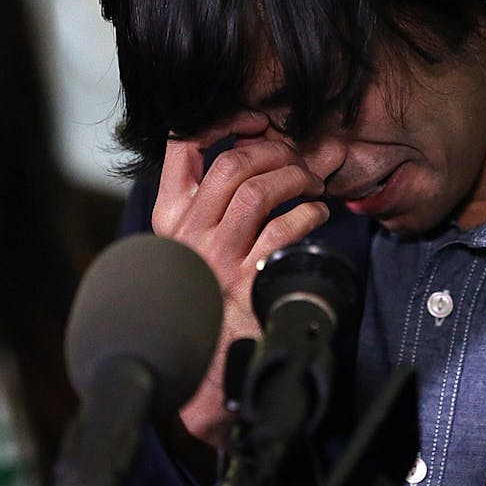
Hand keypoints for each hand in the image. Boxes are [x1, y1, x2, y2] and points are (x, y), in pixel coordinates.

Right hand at [152, 111, 329, 447]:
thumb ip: (203, 202)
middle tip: (298, 156)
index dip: (223, 121)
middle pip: (232, 163)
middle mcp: (188, 233)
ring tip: (310, 182)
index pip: (182, 146)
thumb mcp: (186, 244)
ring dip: (294, 177)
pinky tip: (315, 213)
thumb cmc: (201, 296)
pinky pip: (283, 229)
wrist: (199, 366)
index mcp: (170, 217)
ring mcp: (217, 256)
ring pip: (258, 190)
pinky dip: (307, 213)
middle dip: (275, 150)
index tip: (254, 118)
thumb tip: (246, 152)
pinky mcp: (247, 279)